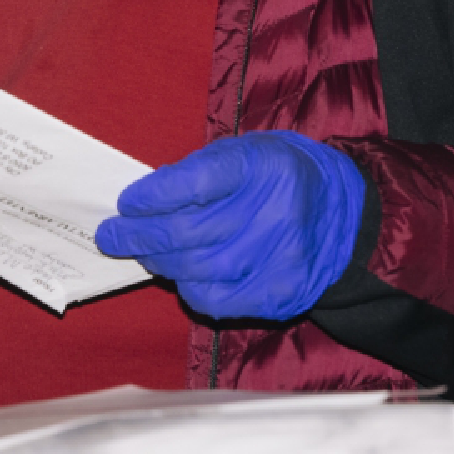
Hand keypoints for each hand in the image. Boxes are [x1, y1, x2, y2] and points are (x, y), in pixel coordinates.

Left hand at [95, 131, 365, 321]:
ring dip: (159, 263)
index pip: (194, 183)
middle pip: (188, 231)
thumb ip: (196, 174)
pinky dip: (189, 289)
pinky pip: (217, 299)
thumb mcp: (243, 153)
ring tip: (143, 254)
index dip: (152, 196)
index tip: (127, 203)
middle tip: (111, 236)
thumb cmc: (274, 178)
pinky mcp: (280, 292)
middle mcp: (273, 211)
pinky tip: (181, 276)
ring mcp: (279, 256)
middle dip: (139, 235)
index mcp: (261, 166)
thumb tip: (142, 202)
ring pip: (197, 268)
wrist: (341, 213)